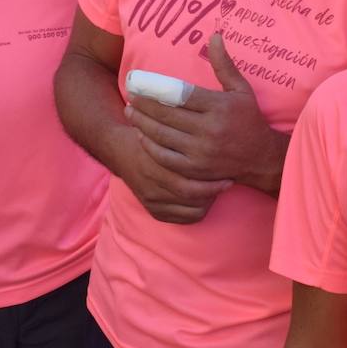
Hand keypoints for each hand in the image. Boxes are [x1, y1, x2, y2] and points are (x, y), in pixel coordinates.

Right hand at [109, 123, 231, 223]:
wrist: (119, 150)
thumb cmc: (148, 134)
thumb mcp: (162, 129)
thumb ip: (184, 134)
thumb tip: (216, 133)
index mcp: (154, 167)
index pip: (190, 185)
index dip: (212, 183)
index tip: (227, 174)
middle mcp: (151, 186)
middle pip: (192, 198)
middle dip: (213, 191)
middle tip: (226, 182)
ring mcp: (151, 200)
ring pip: (191, 211)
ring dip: (206, 201)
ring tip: (214, 188)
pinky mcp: (153, 210)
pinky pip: (184, 219)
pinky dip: (197, 211)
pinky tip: (203, 199)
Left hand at [126, 33, 286, 193]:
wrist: (261, 158)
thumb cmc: (248, 119)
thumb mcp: (241, 90)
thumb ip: (224, 64)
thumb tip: (214, 35)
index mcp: (219, 107)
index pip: (180, 94)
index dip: (156, 89)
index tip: (140, 83)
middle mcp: (210, 130)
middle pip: (167, 115)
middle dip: (143, 106)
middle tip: (130, 97)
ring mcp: (202, 152)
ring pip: (162, 136)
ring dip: (141, 124)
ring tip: (129, 114)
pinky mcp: (196, 170)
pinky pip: (165, 158)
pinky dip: (149, 146)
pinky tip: (141, 136)